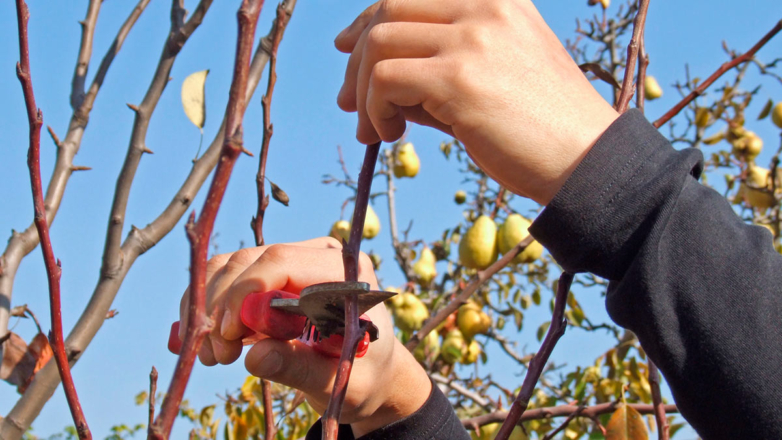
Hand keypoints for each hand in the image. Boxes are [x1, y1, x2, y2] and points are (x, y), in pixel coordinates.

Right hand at [177, 237, 430, 435]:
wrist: (368, 373)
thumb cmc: (363, 376)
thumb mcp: (338, 381)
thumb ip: (301, 369)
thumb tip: (255, 358)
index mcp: (344, 272)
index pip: (283, 261)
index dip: (246, 292)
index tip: (230, 335)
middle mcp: (316, 255)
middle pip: (250, 261)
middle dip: (223, 307)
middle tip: (218, 355)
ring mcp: (292, 261)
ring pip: (230, 267)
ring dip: (209, 309)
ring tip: (214, 356)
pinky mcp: (270, 275)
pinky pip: (225, 278)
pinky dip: (207, 308)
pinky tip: (207, 344)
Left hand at [336, 0, 618, 204]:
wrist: (586, 162)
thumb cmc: (541, 129)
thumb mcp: (493, 76)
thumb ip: (439, 65)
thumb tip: (370, 79)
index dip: (370, 18)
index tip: (349, 49)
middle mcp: (484, 6)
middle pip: (387, 10)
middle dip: (356, 58)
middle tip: (349, 103)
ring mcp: (472, 39)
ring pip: (378, 43)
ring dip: (362, 91)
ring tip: (373, 130)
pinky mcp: (459, 79)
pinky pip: (385, 80)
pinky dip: (374, 109)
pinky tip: (390, 135)